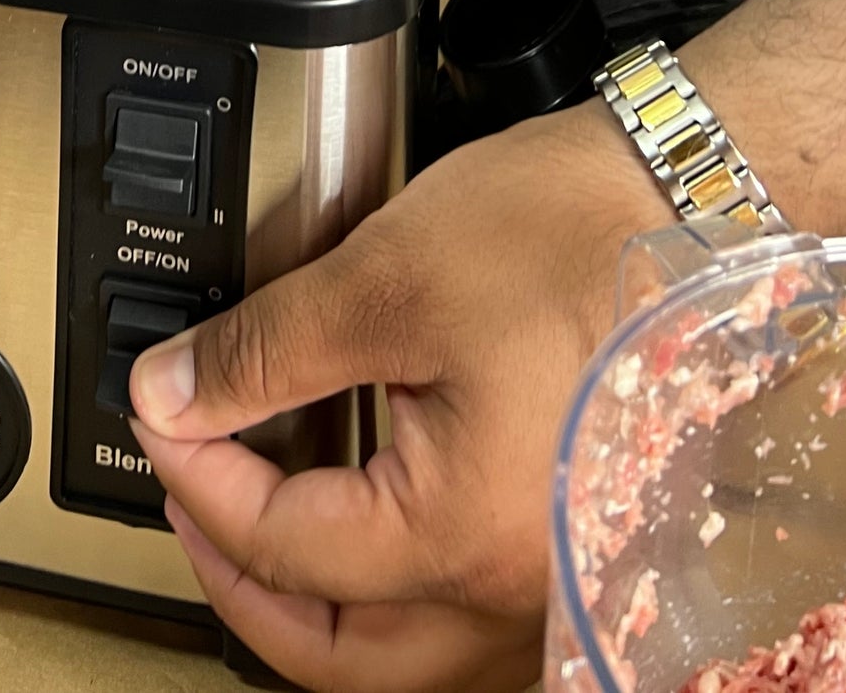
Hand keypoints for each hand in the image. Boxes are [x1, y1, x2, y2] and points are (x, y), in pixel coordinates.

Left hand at [126, 98, 668, 692]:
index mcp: (463, 536)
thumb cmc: (569, 234)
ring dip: (316, 601)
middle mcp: (516, 590)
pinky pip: (461, 612)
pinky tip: (356, 510)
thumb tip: (171, 392)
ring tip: (256, 512)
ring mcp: (553, 578)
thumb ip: (263, 351)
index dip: (196, 475)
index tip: (158, 410)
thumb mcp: (384, 277)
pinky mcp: (573, 541)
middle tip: (186, 497)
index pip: (283, 548)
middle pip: (338, 652)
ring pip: (404, 655)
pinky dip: (389, 581)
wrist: (687, 198)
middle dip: (241, 583)